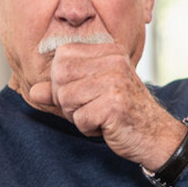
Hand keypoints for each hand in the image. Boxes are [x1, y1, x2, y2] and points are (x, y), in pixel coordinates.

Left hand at [27, 40, 185, 168]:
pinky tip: (105, 126)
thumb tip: (32, 91)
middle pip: (60, 76)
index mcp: (108, 51)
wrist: (155, 135)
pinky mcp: (115, 104)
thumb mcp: (90, 95)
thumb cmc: (122, 113)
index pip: (62, 56)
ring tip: (97, 117)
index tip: (81, 93)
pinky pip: (80, 118)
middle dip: (66, 99)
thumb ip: (60, 91)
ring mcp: (115, 81)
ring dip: (76, 116)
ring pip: (66, 98)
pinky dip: (88, 129)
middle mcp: (113, 61)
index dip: (61, 80)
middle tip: (87, 109)